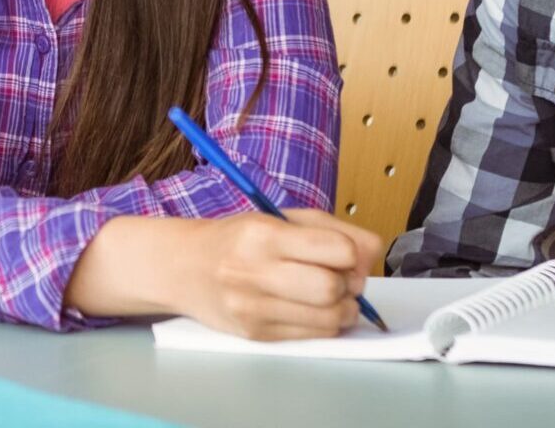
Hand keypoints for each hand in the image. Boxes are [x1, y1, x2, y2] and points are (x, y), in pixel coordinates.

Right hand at [68, 210, 381, 339]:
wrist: (182, 267)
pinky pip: (313, 336)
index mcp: (263, 234)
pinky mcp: (256, 335)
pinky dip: (325, 325)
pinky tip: (313, 310)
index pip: (337, 250)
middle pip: (332, 289)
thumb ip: (332, 230)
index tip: (346, 254)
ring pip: (329, 319)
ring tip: (331, 297)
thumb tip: (372, 253)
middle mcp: (254, 272)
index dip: (353, 254)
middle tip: (340, 278)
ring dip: (343, 309)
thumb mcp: (280, 218)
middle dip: (348, 285)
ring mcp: (253, 308)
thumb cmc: (237, 239)